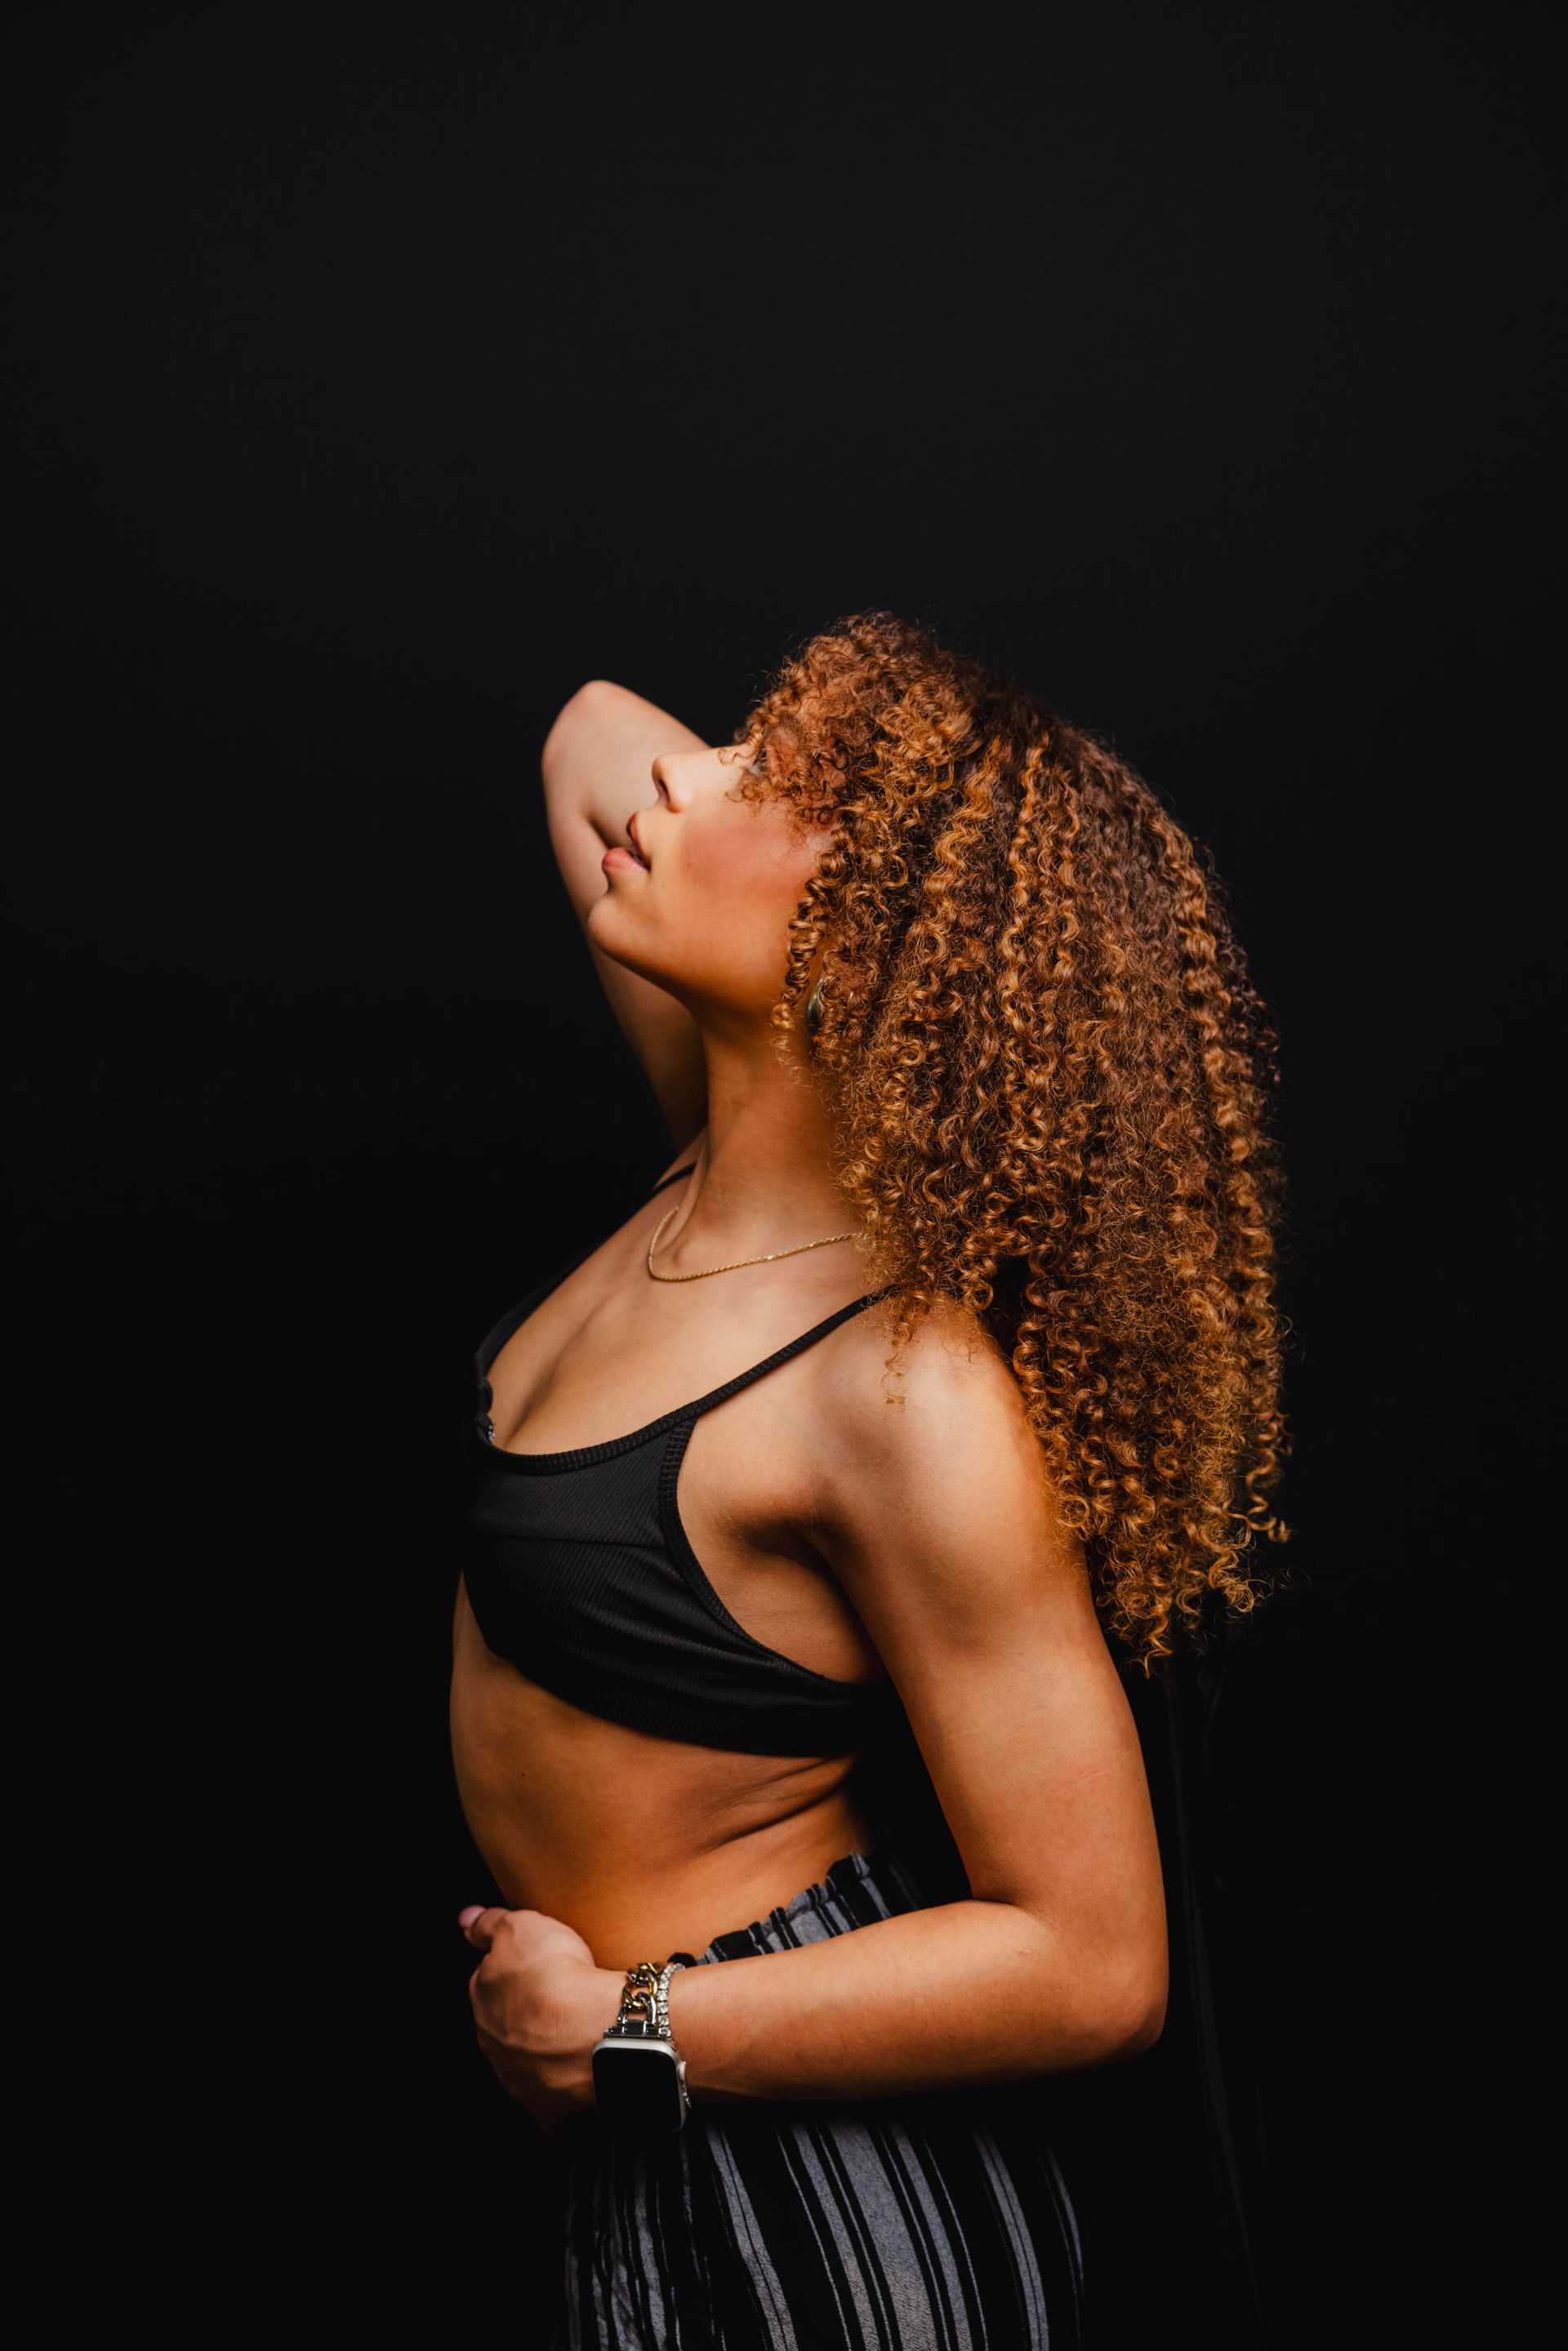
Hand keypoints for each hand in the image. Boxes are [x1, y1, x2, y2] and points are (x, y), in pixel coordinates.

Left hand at [459, 1900, 622, 2135]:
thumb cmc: (556, 1976)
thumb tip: (465, 1919)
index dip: (513, 1971)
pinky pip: (551, 2107)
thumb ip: (489, 1925)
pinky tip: (576, 2087)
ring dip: (542, 2053)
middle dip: (524, 2014)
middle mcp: (494, 2046)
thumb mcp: (521, 1927)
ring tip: (574, 2037)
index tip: (536, 1966)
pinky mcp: (548, 2111)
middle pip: (505, 2025)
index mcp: (483, 2003)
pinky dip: (559, 2098)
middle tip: (556, 2000)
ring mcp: (520, 2081)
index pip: (489, 1982)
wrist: (594, 2032)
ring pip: (526, 2063)